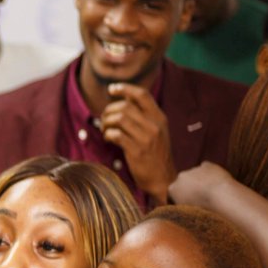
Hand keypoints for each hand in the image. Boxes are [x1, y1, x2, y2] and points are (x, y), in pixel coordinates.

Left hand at [100, 83, 176, 203]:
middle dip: (109, 110)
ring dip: (106, 122)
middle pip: (125, 106)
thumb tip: (123, 101)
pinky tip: (108, 139)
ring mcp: (146, 138)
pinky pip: (116, 135)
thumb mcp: (156, 131)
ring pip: (119, 118)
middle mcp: (154, 125)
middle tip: (104, 118)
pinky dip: (108, 135)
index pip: (142, 95)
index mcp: (160, 117)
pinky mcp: (137, 150)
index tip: (112, 89)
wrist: (163, 179)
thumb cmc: (155, 155)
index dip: (125, 88)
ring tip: (105, 130)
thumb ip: (144, 117)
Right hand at [168, 161, 230, 206]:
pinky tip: (215, 181)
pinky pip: (206, 168)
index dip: (179, 202)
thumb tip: (183, 211)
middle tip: (199, 200)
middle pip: (182, 183)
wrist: (222, 197)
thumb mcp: (187, 214)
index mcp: (172, 189)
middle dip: (188, 189)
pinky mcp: (207, 165)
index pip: (172, 196)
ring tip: (211, 191)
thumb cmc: (204, 210)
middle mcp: (179, 177)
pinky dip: (209, 173)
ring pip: (195, 175)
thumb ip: (182, 208)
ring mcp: (193, 169)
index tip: (188, 208)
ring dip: (199, 181)